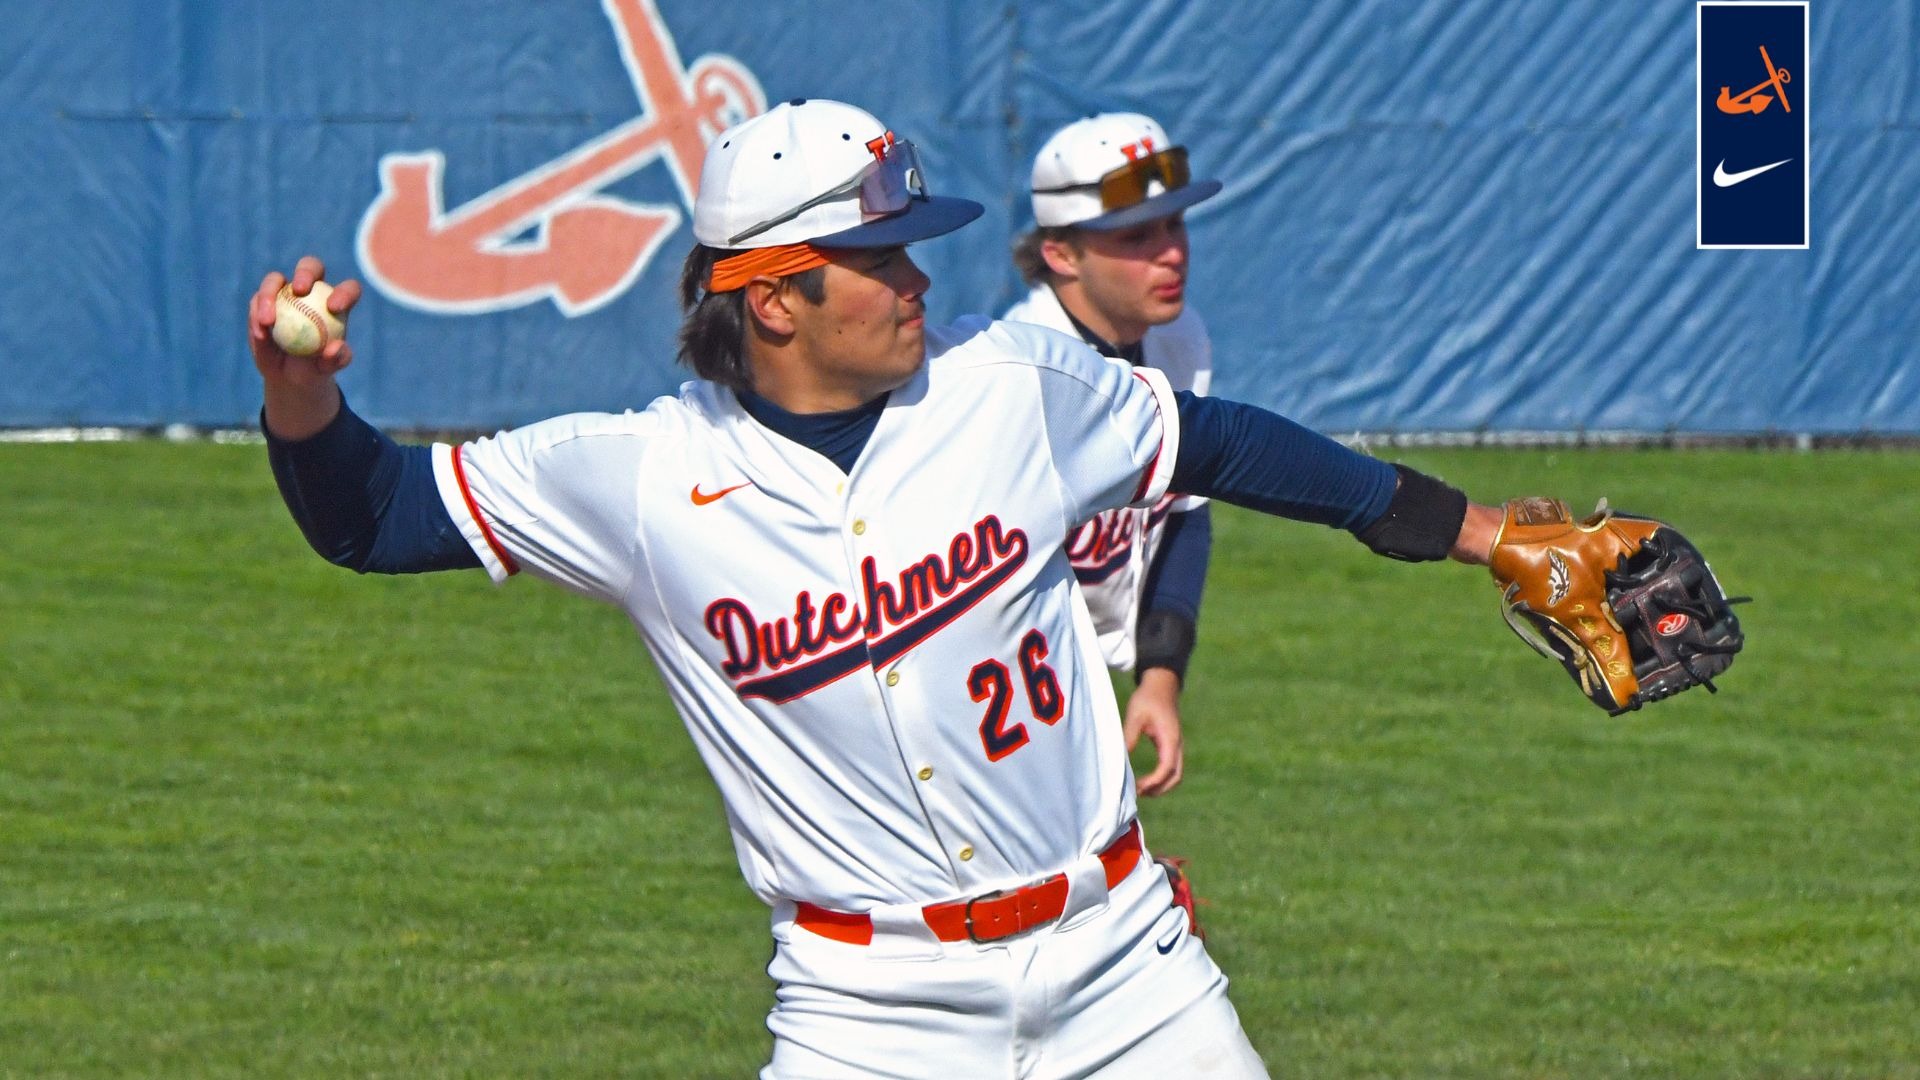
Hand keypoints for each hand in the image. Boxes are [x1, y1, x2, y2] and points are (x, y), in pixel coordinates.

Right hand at [249, 255, 362, 439]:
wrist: (288, 375)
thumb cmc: (315, 369)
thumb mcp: (327, 369)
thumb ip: (337, 359)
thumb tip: (336, 347)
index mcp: (336, 302)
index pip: (348, 290)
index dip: (344, 292)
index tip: (334, 307)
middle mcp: (311, 290)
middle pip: (310, 267)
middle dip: (305, 272)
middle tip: (299, 290)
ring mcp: (283, 293)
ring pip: (274, 280)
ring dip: (269, 295)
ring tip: (268, 322)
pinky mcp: (261, 302)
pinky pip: (256, 301)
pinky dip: (256, 315)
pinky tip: (260, 334)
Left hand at [1124, 667, 1184, 796]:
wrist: (1162, 685)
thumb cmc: (1147, 698)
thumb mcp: (1135, 715)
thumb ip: (1129, 736)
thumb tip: (1121, 757)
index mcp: (1170, 738)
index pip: (1167, 768)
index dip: (1154, 781)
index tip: (1138, 787)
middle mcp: (1177, 745)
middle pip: (1176, 776)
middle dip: (1160, 789)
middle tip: (1139, 793)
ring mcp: (1176, 745)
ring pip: (1176, 773)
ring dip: (1161, 785)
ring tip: (1141, 790)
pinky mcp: (1172, 744)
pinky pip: (1172, 767)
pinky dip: (1162, 777)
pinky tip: (1146, 780)